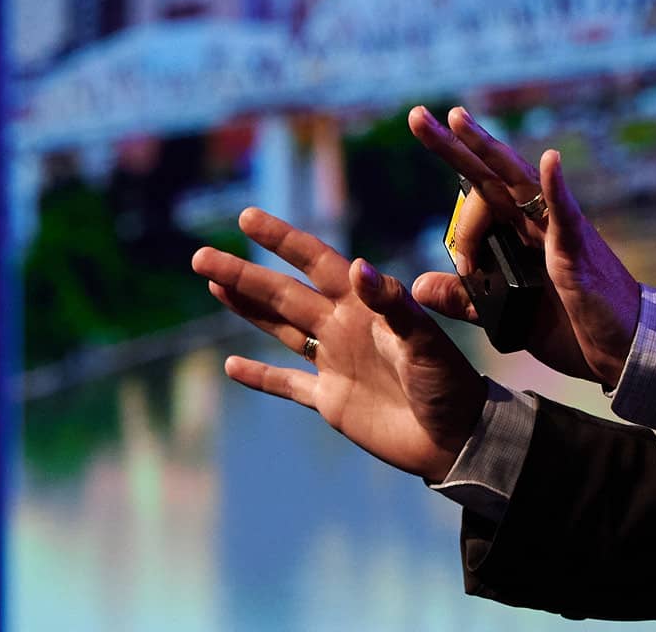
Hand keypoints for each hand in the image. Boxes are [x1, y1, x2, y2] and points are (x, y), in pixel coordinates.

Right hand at [192, 208, 485, 482]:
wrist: (455, 436)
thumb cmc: (448, 380)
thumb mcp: (423, 338)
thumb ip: (392, 303)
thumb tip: (357, 265)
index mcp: (364, 304)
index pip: (316, 262)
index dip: (282, 240)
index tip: (248, 219)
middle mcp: (343, 326)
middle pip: (283, 294)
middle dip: (243, 275)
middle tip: (201, 255)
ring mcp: (334, 361)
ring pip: (280, 328)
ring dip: (247, 309)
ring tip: (213, 284)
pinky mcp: (330, 400)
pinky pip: (287, 383)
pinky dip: (260, 377)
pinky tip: (230, 366)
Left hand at [408, 106, 641, 388]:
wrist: (622, 346)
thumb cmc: (572, 325)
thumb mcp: (504, 313)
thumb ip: (465, 298)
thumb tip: (419, 285)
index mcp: (520, 231)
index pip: (481, 203)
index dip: (464, 231)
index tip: (465, 268)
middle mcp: (536, 220)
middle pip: (490, 174)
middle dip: (453, 145)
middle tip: (416, 116)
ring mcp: (558, 230)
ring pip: (517, 180)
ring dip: (487, 148)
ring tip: (457, 120)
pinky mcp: (579, 250)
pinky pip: (567, 214)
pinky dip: (557, 186)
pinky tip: (550, 160)